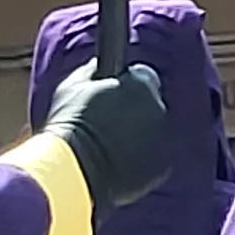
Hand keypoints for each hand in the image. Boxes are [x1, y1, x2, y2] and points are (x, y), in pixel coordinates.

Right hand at [44, 64, 171, 207]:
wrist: (75, 168)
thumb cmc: (70, 123)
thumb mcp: (73, 86)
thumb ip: (92, 72)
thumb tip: (98, 66)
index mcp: (141, 84)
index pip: (143, 77)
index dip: (128, 86)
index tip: (115, 96)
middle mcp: (158, 108)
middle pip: (151, 105)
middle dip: (135, 111)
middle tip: (110, 124)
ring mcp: (163, 138)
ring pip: (154, 133)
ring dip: (140, 136)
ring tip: (111, 146)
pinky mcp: (162, 166)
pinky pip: (154, 159)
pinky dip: (142, 160)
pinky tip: (119, 163)